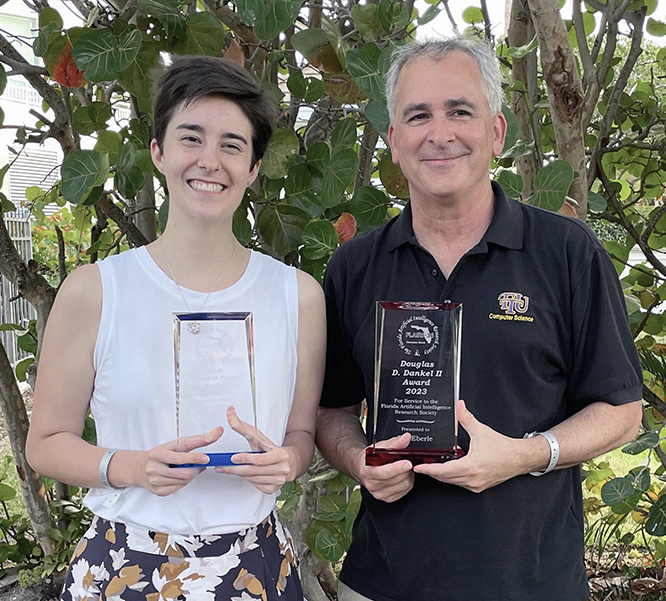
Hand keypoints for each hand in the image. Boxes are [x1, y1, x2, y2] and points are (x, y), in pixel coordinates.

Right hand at [138, 427, 222, 496]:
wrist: (141, 467)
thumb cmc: (162, 454)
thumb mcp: (177, 444)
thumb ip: (198, 440)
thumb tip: (218, 432)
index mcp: (158, 453)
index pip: (179, 458)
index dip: (194, 458)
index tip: (206, 458)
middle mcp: (154, 468)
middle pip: (184, 473)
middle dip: (196, 469)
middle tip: (201, 463)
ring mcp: (155, 481)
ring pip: (183, 481)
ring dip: (191, 475)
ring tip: (190, 468)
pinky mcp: (158, 491)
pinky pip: (179, 488)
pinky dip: (184, 482)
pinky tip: (181, 476)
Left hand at [215, 406, 295, 493]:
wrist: (289, 461)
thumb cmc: (271, 448)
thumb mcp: (259, 437)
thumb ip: (242, 426)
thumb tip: (230, 412)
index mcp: (280, 454)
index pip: (260, 459)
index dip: (246, 459)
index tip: (233, 458)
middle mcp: (282, 468)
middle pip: (253, 471)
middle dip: (235, 469)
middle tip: (221, 467)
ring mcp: (279, 480)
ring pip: (253, 479)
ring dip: (240, 474)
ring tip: (229, 469)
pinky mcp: (274, 488)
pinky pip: (256, 486)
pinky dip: (248, 480)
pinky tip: (244, 474)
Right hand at [355, 433, 413, 502]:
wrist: (361, 467)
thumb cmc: (369, 457)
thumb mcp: (379, 446)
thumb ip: (394, 442)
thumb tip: (406, 438)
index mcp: (367, 471)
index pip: (383, 473)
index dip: (397, 468)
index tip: (407, 463)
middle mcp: (372, 485)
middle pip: (397, 479)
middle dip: (406, 468)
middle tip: (407, 460)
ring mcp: (379, 493)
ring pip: (404, 485)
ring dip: (408, 475)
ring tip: (403, 468)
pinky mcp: (387, 498)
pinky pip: (405, 491)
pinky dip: (407, 482)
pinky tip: (402, 475)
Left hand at [413, 400, 530, 492]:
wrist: (519, 458)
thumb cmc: (503, 448)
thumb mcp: (481, 431)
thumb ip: (466, 418)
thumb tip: (458, 406)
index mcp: (471, 466)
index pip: (443, 471)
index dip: (429, 469)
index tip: (419, 467)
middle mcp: (472, 478)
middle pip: (445, 478)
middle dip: (432, 471)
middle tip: (421, 464)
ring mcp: (475, 484)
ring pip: (452, 482)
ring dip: (442, 475)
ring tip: (432, 465)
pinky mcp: (478, 486)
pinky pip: (460, 483)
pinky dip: (452, 477)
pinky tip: (449, 468)